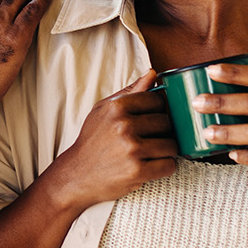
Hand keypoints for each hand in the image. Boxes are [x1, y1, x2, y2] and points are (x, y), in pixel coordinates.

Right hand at [47, 71, 177, 210]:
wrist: (76, 174)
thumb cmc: (92, 141)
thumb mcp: (104, 110)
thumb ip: (130, 92)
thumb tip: (153, 73)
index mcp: (117, 107)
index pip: (158, 100)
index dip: (158, 110)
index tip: (151, 120)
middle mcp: (124, 126)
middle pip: (167, 123)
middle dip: (164, 132)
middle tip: (152, 139)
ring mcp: (131, 148)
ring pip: (171, 145)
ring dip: (166, 151)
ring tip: (152, 153)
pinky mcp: (137, 171)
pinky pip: (169, 165)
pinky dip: (165, 167)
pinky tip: (152, 166)